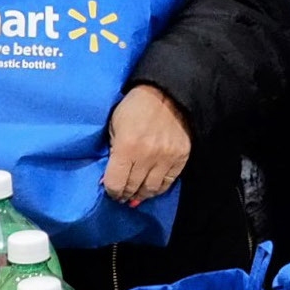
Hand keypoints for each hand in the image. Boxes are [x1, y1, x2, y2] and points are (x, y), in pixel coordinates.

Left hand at [105, 84, 190, 206]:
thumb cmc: (134, 107)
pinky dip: (158, 188)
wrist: (166, 93)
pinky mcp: (181, 158)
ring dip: (140, 194)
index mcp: (126, 147)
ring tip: (135, 194)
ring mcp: (166, 158)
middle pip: (132, 188)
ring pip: (151, 189)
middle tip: (121, 195)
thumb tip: (108, 178)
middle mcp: (146, 156)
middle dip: (124, 194)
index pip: (115, 183)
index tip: (110, 190)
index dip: (111, 190)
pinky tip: (151, 188)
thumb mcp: (114, 125)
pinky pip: (168, 183)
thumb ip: (111, 151)